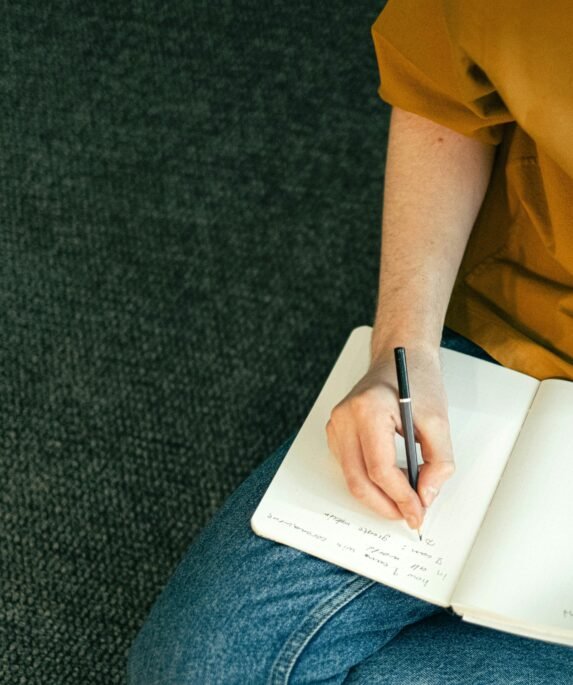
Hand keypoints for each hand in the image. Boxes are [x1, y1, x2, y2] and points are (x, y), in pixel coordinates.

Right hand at [325, 345, 454, 528]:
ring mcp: (336, 424)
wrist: (400, 356)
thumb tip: (426, 495)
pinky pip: (348, 467)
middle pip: (358, 480)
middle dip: (385, 505)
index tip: (418, 511)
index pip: (380, 468)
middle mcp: (345, 417)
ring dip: (378, 495)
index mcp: (368, 410)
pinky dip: (368, 481)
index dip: (401, 496)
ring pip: (351, 477)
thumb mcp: (438, 421)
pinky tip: (389, 482)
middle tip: (409, 514)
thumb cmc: (416, 380)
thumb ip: (438, 463)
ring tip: (404, 498)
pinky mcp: (335, 430)